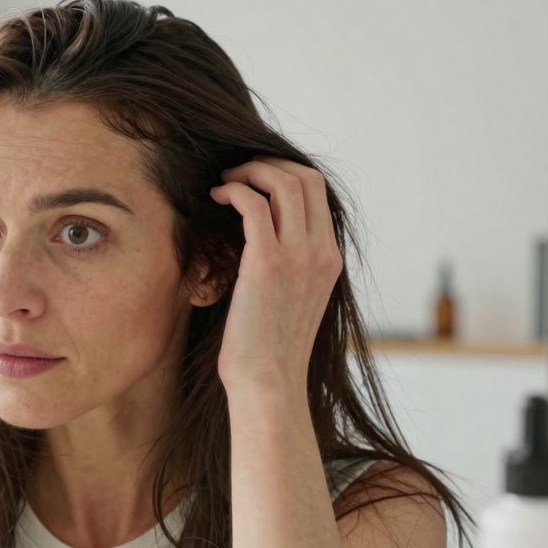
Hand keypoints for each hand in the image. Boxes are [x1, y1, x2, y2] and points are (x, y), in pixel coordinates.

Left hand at [210, 157, 341, 395]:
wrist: (268, 383)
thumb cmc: (267, 348)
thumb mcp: (292, 299)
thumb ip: (290, 266)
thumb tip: (262, 239)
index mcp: (330, 259)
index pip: (319, 192)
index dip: (285, 171)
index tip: (255, 177)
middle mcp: (321, 253)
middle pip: (306, 178)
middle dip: (268, 164)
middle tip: (237, 172)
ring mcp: (299, 257)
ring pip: (284, 183)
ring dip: (250, 172)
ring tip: (224, 182)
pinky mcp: (268, 264)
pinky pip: (254, 205)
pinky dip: (234, 191)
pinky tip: (217, 198)